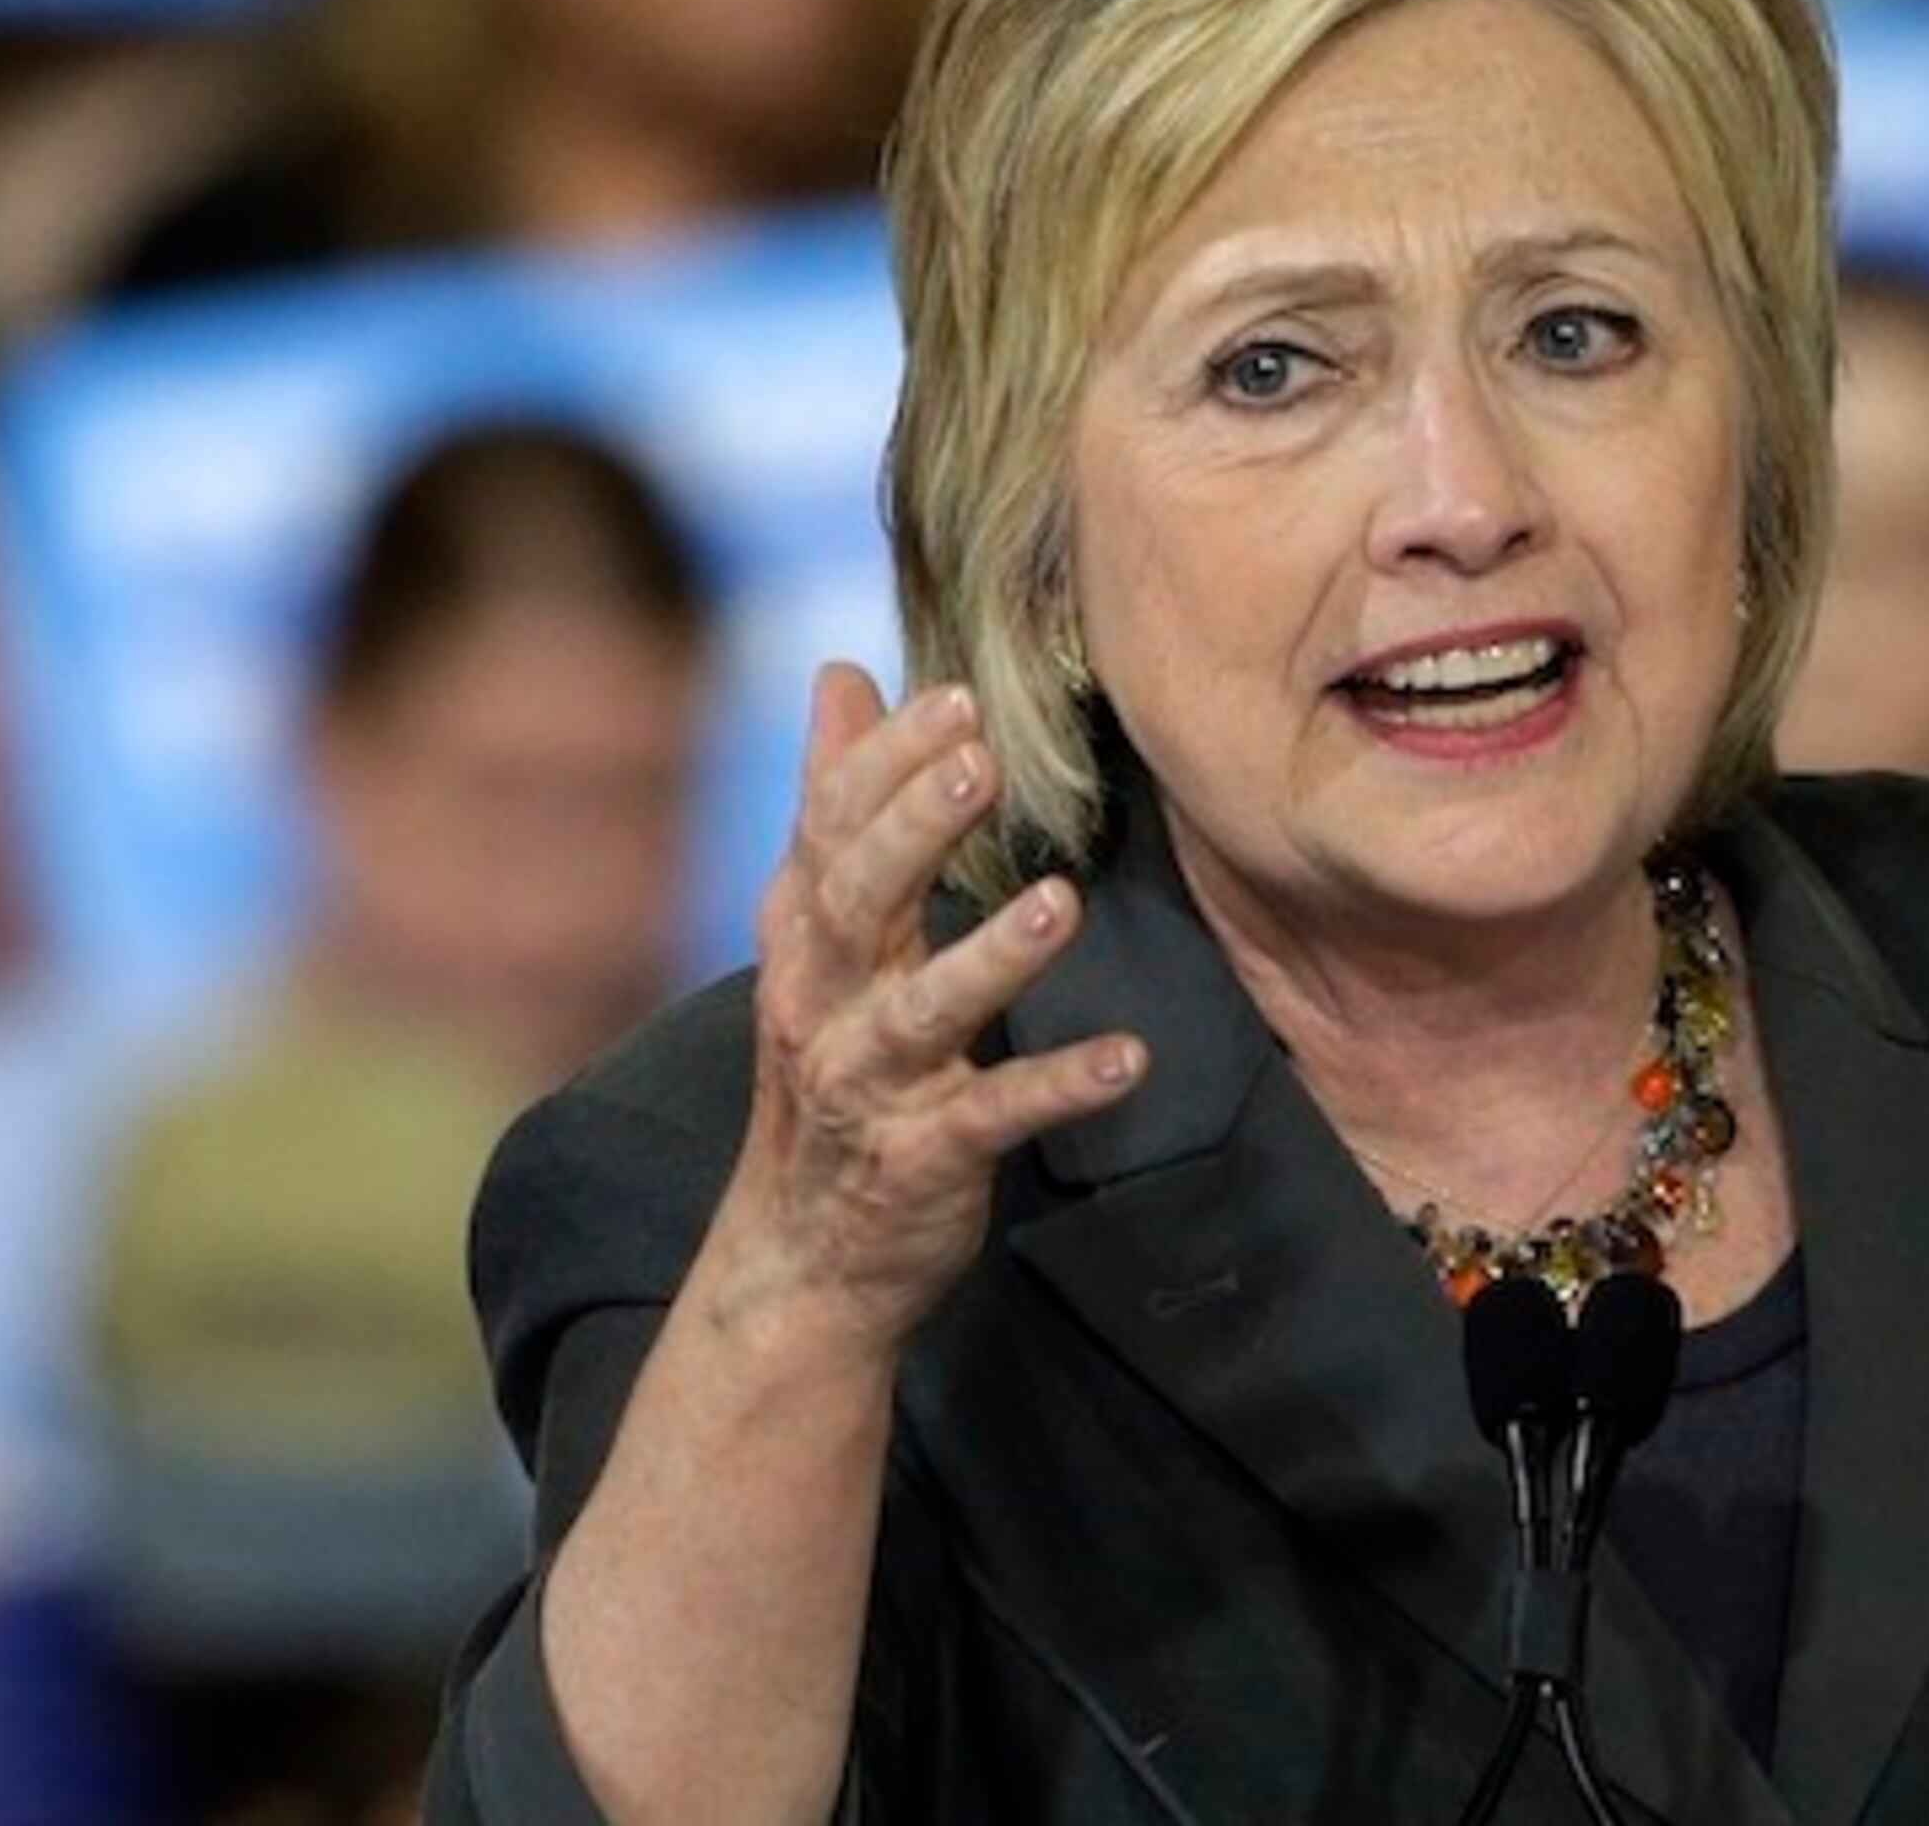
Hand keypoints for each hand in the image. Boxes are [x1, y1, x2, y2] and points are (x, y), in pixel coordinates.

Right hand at [736, 662, 1143, 1342]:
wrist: (801, 1255)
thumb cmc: (830, 1063)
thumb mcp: (819, 933)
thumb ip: (836, 806)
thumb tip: (841, 673)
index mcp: (804, 936)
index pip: (827, 831)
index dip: (884, 763)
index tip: (953, 695)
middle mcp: (820, 1003)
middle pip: (856, 901)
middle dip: (913, 827)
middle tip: (983, 757)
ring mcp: (868, 1085)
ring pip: (919, 1012)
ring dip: (990, 956)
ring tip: (1061, 902)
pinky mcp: (922, 1160)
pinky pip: (992, 1117)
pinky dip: (1057, 1087)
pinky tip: (1126, 1059)